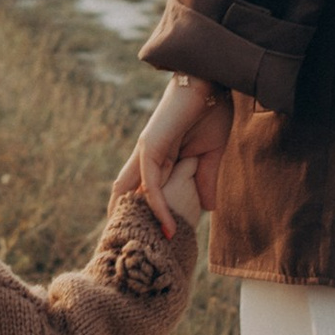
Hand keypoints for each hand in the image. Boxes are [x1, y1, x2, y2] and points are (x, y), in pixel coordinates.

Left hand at [119, 75, 233, 235]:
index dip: (139, 215)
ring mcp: (145, 152)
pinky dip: (158, 206)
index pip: (140, 192)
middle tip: (126, 255)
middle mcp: (145, 157)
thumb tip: (208, 208)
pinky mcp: (151, 147)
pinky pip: (150, 183)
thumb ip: (206, 178)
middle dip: (122, 222)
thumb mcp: (211, 153)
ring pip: (129, 193)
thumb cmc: (212, 109)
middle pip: (123, 195)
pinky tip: (169, 226)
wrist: (211, 79)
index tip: (145, 243)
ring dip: (134, 220)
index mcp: (157, 158)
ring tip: (142, 249)